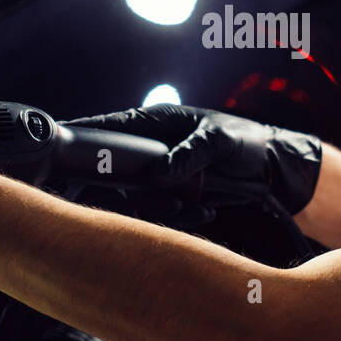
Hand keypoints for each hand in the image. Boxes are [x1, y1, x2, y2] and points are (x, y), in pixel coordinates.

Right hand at [65, 104, 321, 216]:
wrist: (276, 171)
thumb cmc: (250, 143)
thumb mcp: (222, 142)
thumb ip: (192, 152)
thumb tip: (161, 172)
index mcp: (157, 122)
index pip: (111, 128)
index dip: (87, 136)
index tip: (64, 145)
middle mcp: (152, 147)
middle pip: (117, 173)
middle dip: (132, 193)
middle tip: (156, 202)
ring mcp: (160, 173)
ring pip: (137, 198)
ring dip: (162, 209)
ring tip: (196, 207)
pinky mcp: (172, 195)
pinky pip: (158, 212)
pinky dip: (179, 218)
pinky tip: (205, 212)